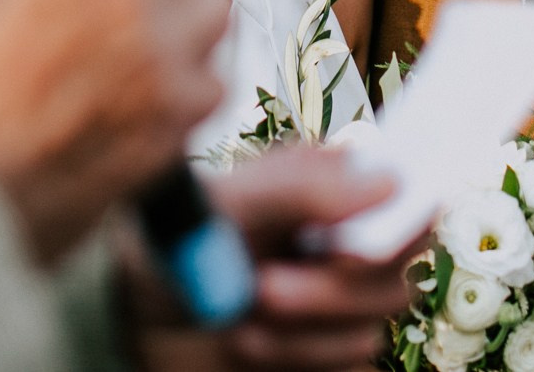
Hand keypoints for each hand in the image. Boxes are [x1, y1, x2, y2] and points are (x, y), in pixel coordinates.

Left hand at [127, 147, 414, 370]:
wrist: (122, 316)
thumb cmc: (170, 245)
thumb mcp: (224, 206)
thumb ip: (301, 189)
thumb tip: (389, 179)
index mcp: (332, 205)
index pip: (411, 209)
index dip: (402, 227)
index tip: (345, 246)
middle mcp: (343, 258)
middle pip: (393, 285)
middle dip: (327, 294)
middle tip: (262, 286)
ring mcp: (333, 317)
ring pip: (364, 339)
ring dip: (297, 336)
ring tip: (236, 318)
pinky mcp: (317, 364)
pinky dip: (292, 365)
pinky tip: (244, 347)